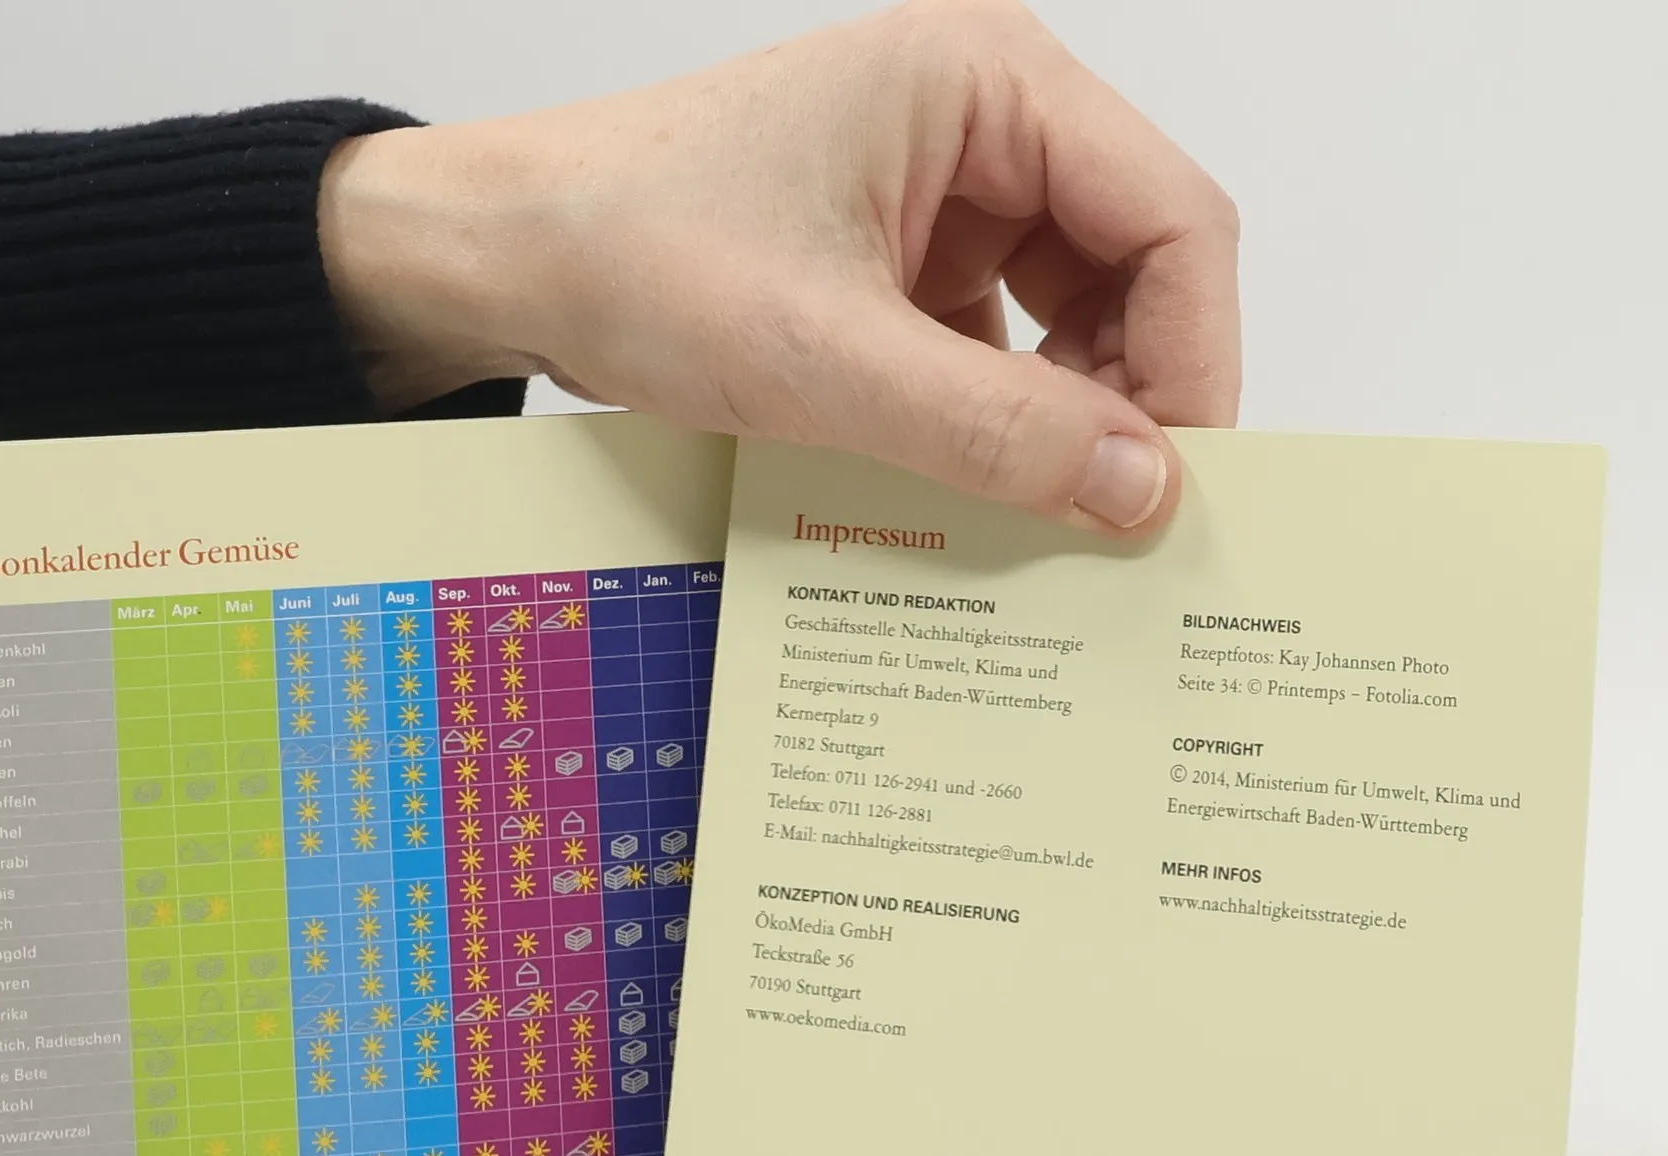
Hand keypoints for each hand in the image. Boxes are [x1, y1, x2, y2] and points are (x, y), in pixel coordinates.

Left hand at [320, 0, 1239, 533]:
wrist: (507, 259)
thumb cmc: (631, 253)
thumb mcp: (823, 358)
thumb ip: (992, 430)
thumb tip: (1144, 491)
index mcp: (987, 85)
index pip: (1171, 218)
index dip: (1194, 358)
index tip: (1175, 486)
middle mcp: (984, 125)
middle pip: (1136, 270)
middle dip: (1131, 398)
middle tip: (1111, 523)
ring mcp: (944, 197)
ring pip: (1075, 319)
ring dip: (1066, 420)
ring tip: (1039, 515)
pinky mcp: (903, 266)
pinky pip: (998, 350)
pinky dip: (1001, 424)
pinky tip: (975, 494)